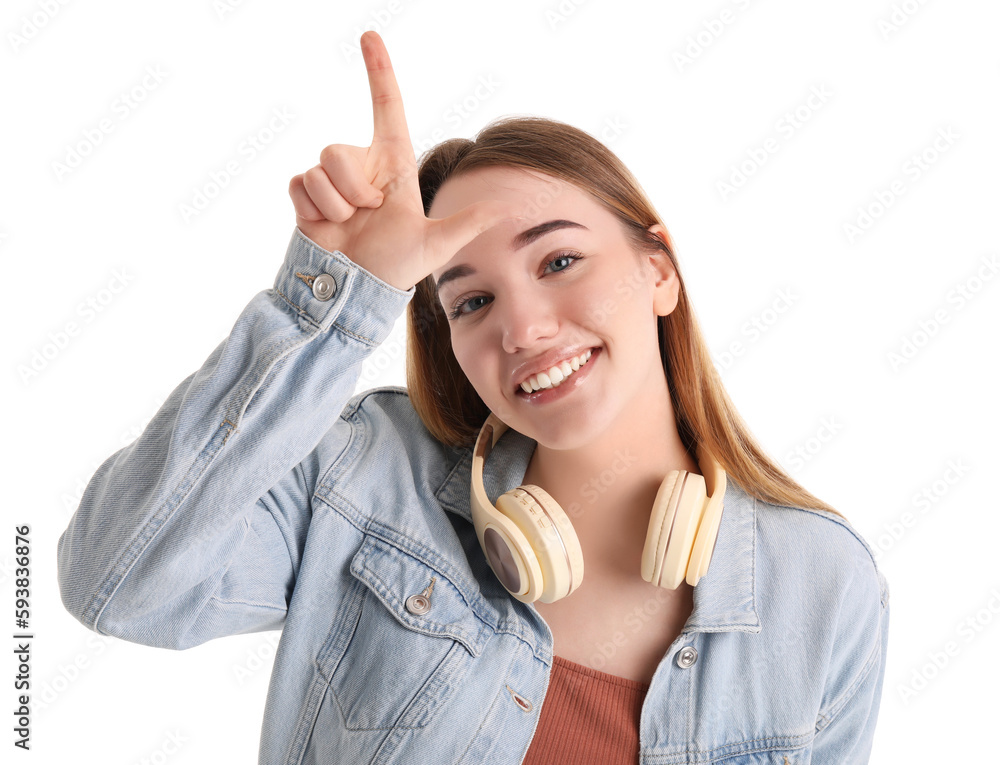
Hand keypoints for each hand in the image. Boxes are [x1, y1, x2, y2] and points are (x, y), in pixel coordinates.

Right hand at [288, 31, 521, 291]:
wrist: (355, 290)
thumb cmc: (396, 267)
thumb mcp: (436, 244)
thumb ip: (467, 222)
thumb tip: (507, 208)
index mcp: (394, 167)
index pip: (387, 109)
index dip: (379, 72)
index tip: (371, 37)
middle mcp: (362, 168)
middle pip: (339, 149)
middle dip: (352, 188)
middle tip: (366, 216)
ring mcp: (332, 182)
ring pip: (320, 168)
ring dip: (335, 205)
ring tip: (349, 226)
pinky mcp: (305, 196)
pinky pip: (301, 183)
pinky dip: (314, 210)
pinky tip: (327, 228)